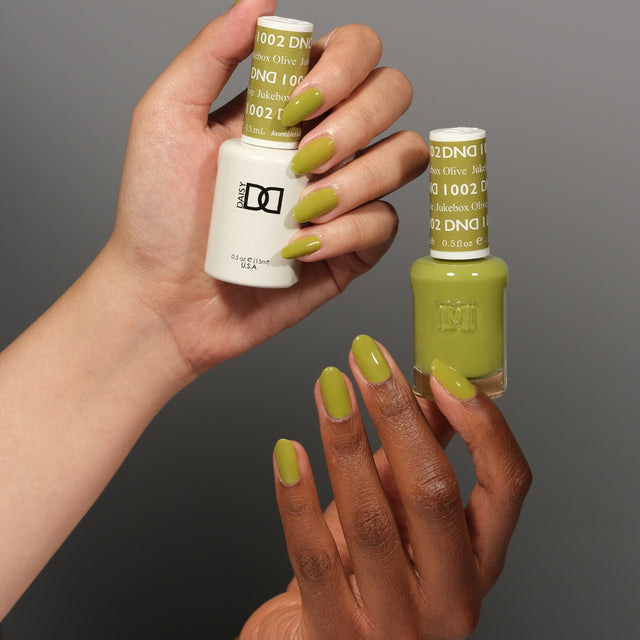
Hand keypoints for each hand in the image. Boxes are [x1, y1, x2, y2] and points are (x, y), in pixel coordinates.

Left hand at [104, 0, 427, 376]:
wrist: (165, 298)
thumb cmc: (157, 216)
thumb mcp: (167, 118)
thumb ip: (213, 52)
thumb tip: (262, 0)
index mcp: (288, 106)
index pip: (354, 53)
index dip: (343, 66)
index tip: (293, 106)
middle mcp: (324, 143)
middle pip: (394, 95)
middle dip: (355, 121)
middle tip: (301, 158)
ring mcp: (343, 195)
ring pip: (404, 157)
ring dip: (357, 178)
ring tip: (299, 208)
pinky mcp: (353, 247)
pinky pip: (386, 223)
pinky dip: (349, 231)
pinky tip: (302, 247)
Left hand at [242, 336, 530, 638]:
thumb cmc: (367, 575)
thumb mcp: (402, 514)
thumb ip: (420, 456)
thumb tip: (430, 388)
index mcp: (478, 561)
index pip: (506, 485)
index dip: (481, 423)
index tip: (442, 373)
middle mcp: (449, 598)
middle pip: (435, 493)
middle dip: (398, 415)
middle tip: (367, 361)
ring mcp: (394, 625)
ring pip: (370, 521)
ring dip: (346, 441)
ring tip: (327, 388)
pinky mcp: (335, 637)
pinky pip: (312, 557)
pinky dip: (297, 496)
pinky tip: (287, 450)